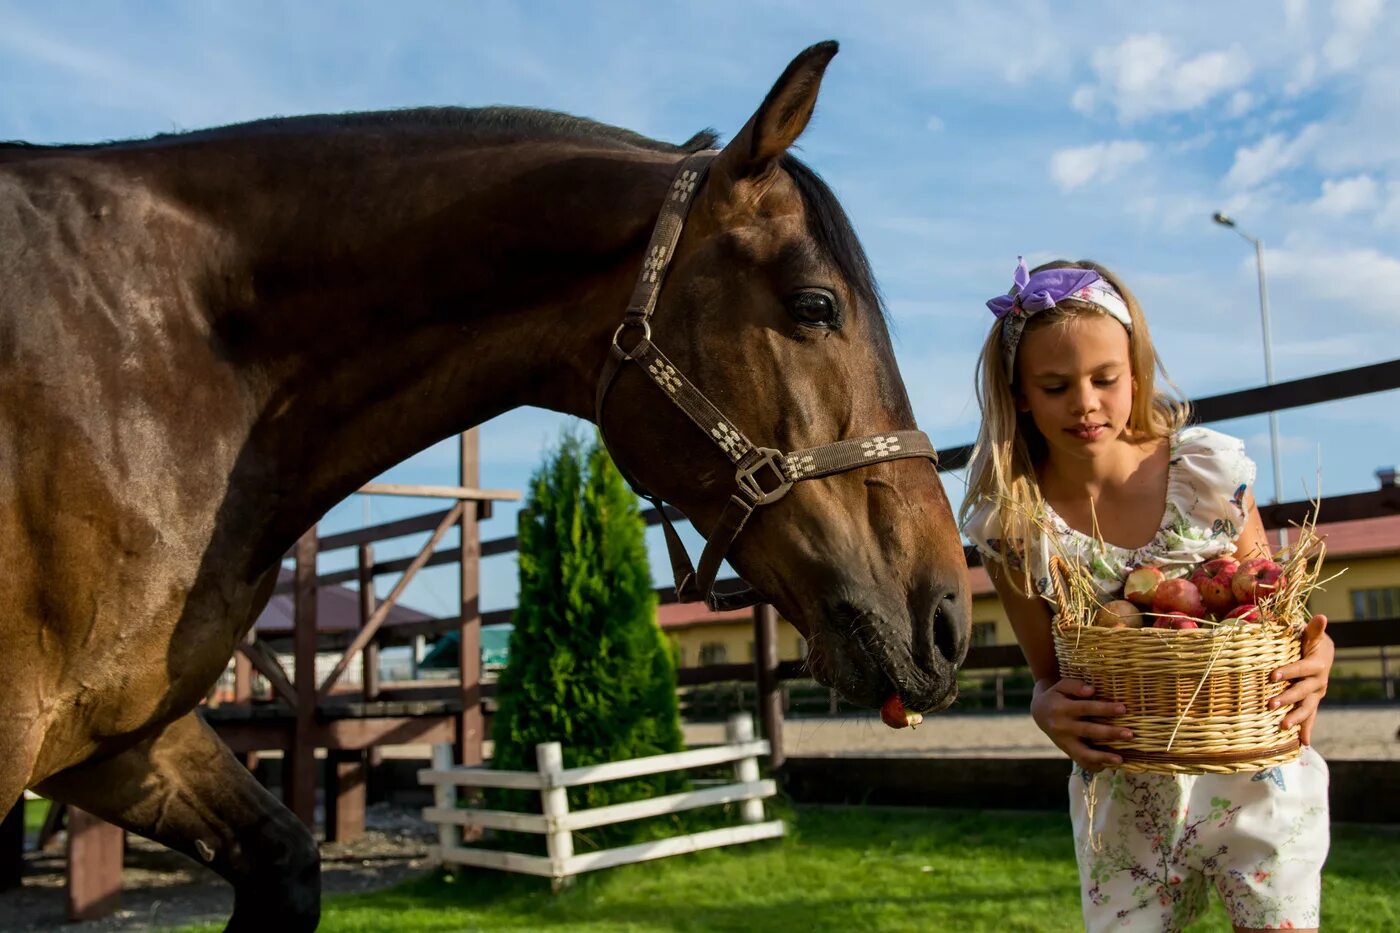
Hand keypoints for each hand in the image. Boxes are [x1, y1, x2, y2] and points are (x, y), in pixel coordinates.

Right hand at [1030, 677, 1131, 772]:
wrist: (1040, 713)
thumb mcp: (1061, 686)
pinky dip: (1094, 766)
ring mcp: (1064, 742)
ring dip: (1102, 757)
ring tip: (1120, 760)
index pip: (1085, 708)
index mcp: (1062, 708)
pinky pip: (1081, 762)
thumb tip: (1091, 690)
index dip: (1104, 709)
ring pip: (1083, 753)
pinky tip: (1109, 766)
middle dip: (1110, 733)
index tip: (1123, 709)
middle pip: (1088, 731)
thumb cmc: (1057, 696)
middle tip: (1130, 734)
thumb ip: (1074, 685)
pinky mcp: (1067, 751)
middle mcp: (1062, 727)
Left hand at [1270, 614, 1332, 745]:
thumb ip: (1314, 629)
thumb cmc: (1311, 642)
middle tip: (1270, 704)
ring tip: (1282, 727)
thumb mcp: (1312, 635)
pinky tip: (1302, 744)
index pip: (1301, 669)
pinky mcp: (1312, 702)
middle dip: (1287, 698)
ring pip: (1307, 708)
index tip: (1272, 675)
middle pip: (1302, 692)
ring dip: (1295, 718)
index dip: (1288, 671)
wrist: (1323, 655)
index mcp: (1317, 665)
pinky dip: (1306, 730)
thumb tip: (1322, 616)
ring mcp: (1316, 695)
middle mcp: (1318, 682)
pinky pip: (1310, 718)